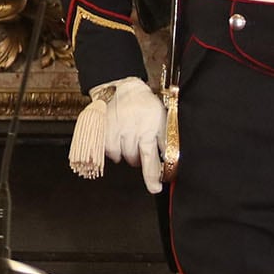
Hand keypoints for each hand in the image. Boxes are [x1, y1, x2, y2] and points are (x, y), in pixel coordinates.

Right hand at [101, 76, 166, 193]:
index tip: (154, 187)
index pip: (152, 157)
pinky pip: (110, 152)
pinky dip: (114, 149)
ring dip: (126, 153)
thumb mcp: (161, 118)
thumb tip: (170, 162)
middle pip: (136, 160)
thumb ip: (164, 140)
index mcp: (150, 127)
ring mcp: (118, 131)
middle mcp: (134, 130)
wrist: (121, 86)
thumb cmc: (144, 104)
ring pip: (123, 157)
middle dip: (139, 157)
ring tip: (128, 138)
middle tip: (139, 144)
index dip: (153, 176)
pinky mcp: (104, 131)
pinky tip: (118, 138)